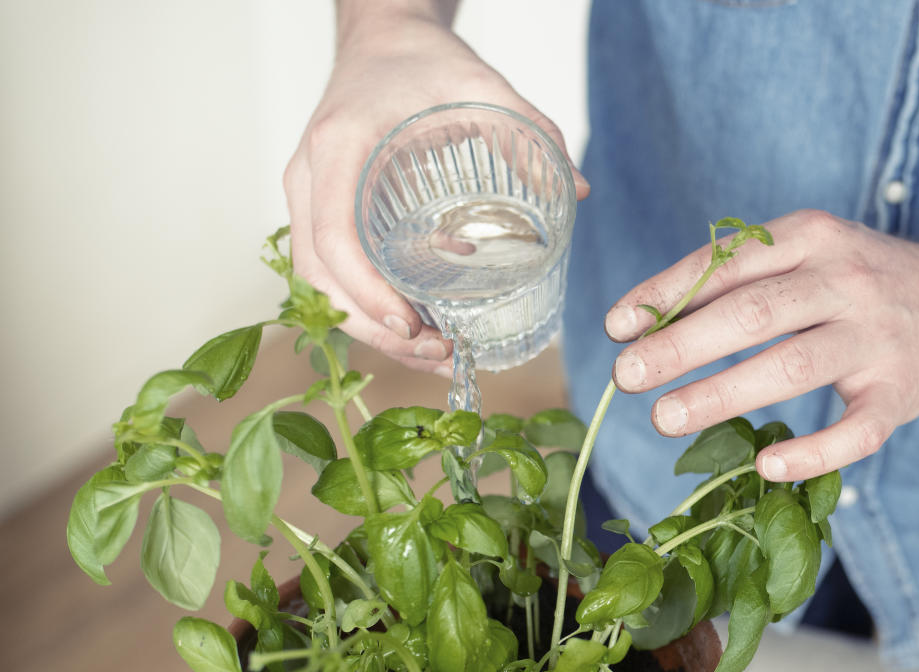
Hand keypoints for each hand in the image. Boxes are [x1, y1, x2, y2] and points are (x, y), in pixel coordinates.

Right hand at [284, 7, 587, 375]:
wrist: (382, 39)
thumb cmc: (420, 62)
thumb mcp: (479, 84)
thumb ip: (529, 132)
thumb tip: (579, 189)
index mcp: (338, 147)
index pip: (333, 239)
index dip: (366, 293)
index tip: (412, 325)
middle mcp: (309, 178)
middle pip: (320, 279)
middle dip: (374, 329)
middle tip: (435, 352)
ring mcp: (307, 199)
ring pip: (320, 286)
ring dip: (371, 330)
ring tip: (433, 352)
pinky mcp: (319, 214)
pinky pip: (330, 276)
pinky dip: (367, 311)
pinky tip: (414, 331)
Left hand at [605, 210, 918, 480]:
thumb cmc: (849, 286)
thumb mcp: (800, 258)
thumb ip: (731, 283)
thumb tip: (641, 324)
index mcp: (812, 239)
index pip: (729, 263)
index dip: (668, 295)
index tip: (617, 328)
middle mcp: (845, 282)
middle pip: (754, 314)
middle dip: (682, 346)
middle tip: (626, 377)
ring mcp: (875, 339)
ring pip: (794, 365)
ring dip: (722, 394)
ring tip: (663, 418)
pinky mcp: (897, 394)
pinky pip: (856, 430)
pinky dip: (812, 451)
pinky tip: (765, 464)